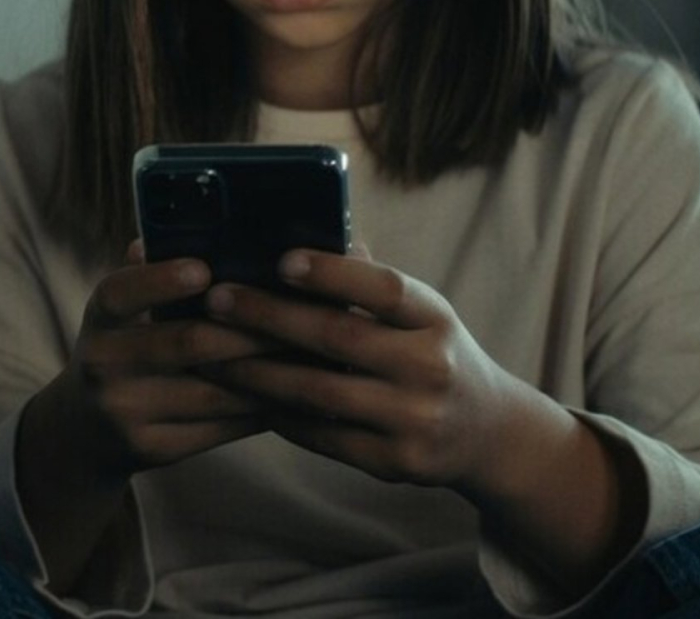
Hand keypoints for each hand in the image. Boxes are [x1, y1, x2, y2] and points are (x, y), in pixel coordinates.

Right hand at [16, 241, 275, 591]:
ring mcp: (127, 411)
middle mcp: (104, 364)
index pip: (120, 293)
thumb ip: (154, 274)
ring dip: (269, 372)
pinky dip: (262, 409)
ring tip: (313, 353)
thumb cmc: (123, 348)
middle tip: (300, 313)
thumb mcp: (122, 311)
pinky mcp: (154, 449)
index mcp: (100, 318)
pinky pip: (221, 429)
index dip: (161, 281)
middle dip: (250, 329)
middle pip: (187, 343)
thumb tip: (205, 229)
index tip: (205, 270)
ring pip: (214, 392)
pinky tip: (295, 392)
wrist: (82, 431)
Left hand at [200, 248, 531, 491]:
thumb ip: (370, 283)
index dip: (332, 273)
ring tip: (212, 353)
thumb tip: (309, 235)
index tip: (280, 260)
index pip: (383, 289)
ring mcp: (414, 419)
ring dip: (257, 371)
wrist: (487, 433)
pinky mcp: (395, 462)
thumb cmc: (434, 354)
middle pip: (338, 338)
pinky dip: (279, 414)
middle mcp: (431, 368)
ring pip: (319, 392)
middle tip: (217, 300)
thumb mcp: (421, 313)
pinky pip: (322, 436)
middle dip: (268, 317)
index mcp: (436, 318)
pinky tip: (245, 394)